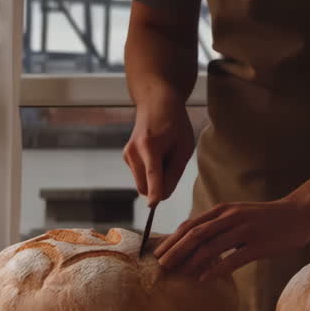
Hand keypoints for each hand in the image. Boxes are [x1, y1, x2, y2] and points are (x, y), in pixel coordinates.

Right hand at [123, 91, 194, 206]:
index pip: (152, 175)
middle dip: (159, 187)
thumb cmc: (174, 124)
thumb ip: (174, 173)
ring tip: (164, 156)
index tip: (153, 206)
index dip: (155, 192)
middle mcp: (133, 151)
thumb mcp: (183, 148)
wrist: (156, 104)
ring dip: (154, 180)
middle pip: (144, 187)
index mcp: (150, 146)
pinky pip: (140, 176)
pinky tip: (155, 154)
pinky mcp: (126, 157)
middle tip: (172, 166)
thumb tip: (162, 197)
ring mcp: (127, 155)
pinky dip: (149, 173)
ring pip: (141, 184)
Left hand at [154, 199, 309, 280]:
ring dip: (191, 261)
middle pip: (195, 235)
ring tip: (178, 274)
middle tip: (161, 266)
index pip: (190, 225)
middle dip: (175, 251)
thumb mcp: (237, 215)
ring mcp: (245, 230)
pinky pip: (233, 258)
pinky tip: (204, 278)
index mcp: (223, 210)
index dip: (172, 240)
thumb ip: (217, 225)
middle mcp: (230, 217)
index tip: (158, 253)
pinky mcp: (258, 245)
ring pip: (211, 247)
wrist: (299, 213)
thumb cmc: (265, 218)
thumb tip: (193, 242)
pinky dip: (216, 269)